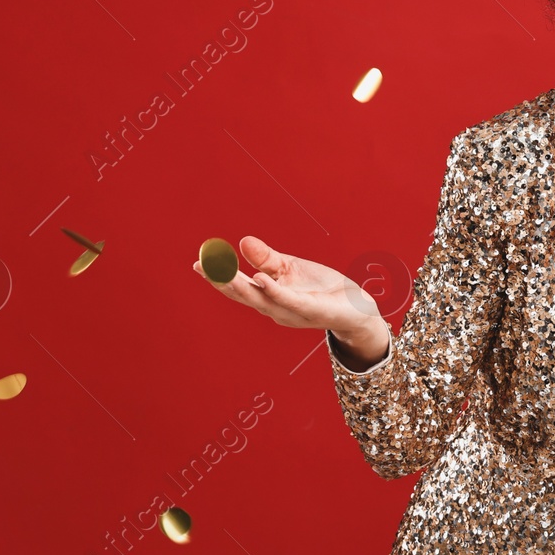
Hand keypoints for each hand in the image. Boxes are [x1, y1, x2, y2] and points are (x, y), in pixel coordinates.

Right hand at [192, 235, 377, 332]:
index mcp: (268, 297)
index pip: (238, 287)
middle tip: (202, 264)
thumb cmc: (321, 289)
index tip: (197, 262)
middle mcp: (275, 308)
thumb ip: (267, 258)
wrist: (357, 306)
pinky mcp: (310, 309)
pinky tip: (260, 278)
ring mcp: (291, 311)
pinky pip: (288, 300)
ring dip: (241, 286)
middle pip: (243, 294)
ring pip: (261, 299)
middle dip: (221, 280)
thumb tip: (242, 242)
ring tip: (223, 271)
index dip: (217, 275)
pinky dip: (273, 290)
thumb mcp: (291, 267)